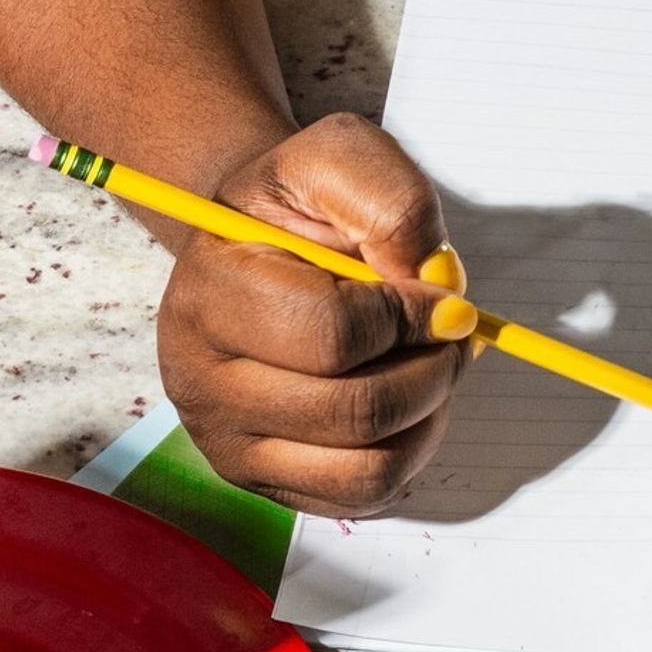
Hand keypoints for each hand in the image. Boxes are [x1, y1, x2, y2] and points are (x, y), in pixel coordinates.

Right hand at [156, 113, 476, 515]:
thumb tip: (436, 282)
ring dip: (429, 413)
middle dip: (433, 368)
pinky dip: (410, 449)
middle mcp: (202, 382)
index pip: (334, 336)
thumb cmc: (293, 207)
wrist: (246, 244)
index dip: (410, 314)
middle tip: (449, 330)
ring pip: (368, 468)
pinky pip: (364, 494)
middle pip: (357, 412)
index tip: (436, 290)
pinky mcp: (263, 482)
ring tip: (426, 362)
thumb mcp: (338, 157)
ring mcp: (228, 442)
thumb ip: (391, 201)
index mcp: (210, 296)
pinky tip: (404, 398)